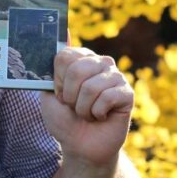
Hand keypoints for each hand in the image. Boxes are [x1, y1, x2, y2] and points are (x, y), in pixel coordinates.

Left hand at [40, 45, 133, 167]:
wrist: (81, 147)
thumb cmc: (64, 119)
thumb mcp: (49, 92)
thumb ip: (53, 65)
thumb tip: (63, 30)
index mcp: (80, 59)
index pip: (64, 56)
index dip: (58, 81)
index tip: (60, 94)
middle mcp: (99, 62)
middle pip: (77, 69)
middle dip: (70, 95)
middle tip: (74, 106)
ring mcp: (115, 76)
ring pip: (91, 86)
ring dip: (83, 108)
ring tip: (87, 113)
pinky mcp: (127, 93)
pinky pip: (108, 97)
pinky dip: (98, 112)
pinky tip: (101, 116)